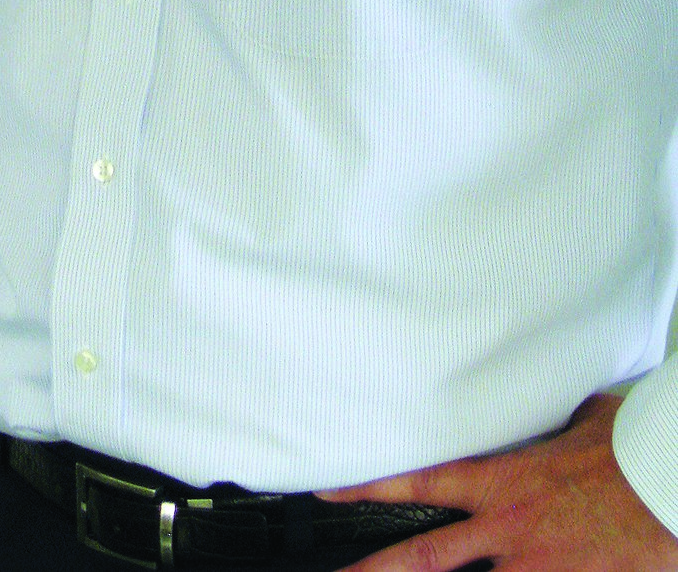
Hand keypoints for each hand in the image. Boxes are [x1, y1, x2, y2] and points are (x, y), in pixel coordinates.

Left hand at [318, 393, 677, 570]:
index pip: (419, 481)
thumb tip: (555, 414)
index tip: (328, 494)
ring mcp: (533, 568)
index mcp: (503, 481)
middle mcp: (507, 530)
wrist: (666, 489)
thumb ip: (553, 429)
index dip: (368, 489)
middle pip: (423, 557)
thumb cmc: (631, 453)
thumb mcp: (584, 424)